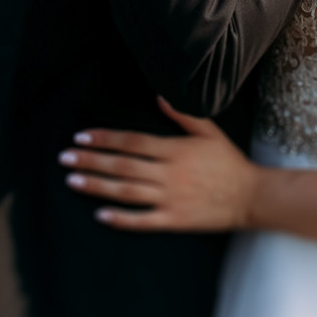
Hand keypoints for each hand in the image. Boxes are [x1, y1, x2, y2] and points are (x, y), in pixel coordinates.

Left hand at [62, 99, 258, 231]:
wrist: (251, 197)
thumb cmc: (229, 162)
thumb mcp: (209, 132)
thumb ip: (183, 115)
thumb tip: (159, 96)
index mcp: (175, 150)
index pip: (132, 142)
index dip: (105, 139)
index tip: (81, 137)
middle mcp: (169, 174)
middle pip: (123, 166)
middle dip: (91, 161)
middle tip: (64, 158)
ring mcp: (171, 198)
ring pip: (127, 191)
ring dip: (98, 186)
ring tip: (73, 181)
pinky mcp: (175, 220)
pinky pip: (143, 221)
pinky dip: (121, 219)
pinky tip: (100, 215)